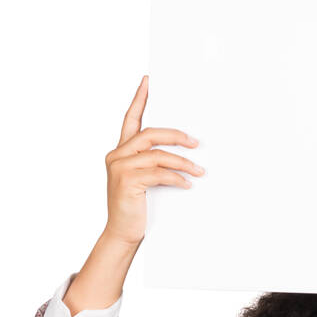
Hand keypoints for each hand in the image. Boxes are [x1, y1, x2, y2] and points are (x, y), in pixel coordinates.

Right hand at [104, 75, 204, 248]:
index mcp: (120, 151)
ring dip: (182, 162)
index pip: (130, 118)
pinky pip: (158, 173)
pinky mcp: (127, 181)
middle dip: (176, 136)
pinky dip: (176, 178)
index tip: (149, 81)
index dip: (139, 98)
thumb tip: (184, 154)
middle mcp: (117, 155)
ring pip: (157, 154)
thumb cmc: (136, 208)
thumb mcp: (144, 181)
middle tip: (196, 142)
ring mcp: (120, 167)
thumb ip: (153, 163)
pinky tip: (188, 184)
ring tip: (199, 170)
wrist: (122, 234)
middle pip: (150, 133)